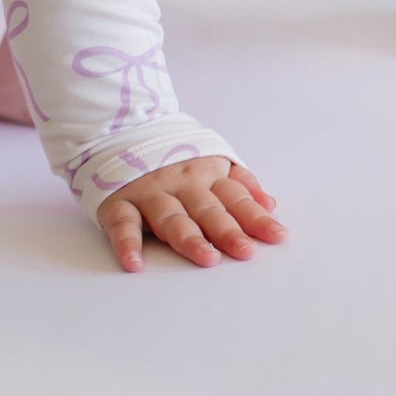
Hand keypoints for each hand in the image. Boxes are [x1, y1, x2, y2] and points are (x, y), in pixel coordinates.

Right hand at [96, 156, 287, 274]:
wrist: (121, 131)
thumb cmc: (175, 159)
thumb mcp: (212, 163)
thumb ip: (241, 185)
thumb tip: (270, 205)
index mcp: (206, 175)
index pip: (236, 198)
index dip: (256, 218)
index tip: (277, 237)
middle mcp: (180, 183)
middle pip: (207, 210)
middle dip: (227, 231)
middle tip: (246, 251)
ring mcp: (148, 193)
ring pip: (170, 217)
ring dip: (188, 237)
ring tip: (206, 258)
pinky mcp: (118, 202)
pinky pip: (122, 224)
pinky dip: (127, 243)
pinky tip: (135, 263)